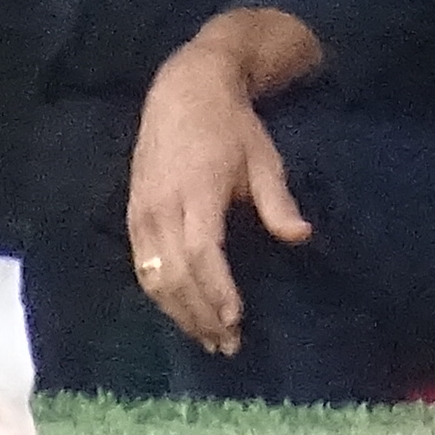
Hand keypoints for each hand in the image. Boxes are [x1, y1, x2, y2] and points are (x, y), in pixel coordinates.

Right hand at [124, 36, 305, 356]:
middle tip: (227, 345)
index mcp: (197, 190)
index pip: (202, 251)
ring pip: (153, 275)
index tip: (236, 319)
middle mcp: (163, 204)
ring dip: (178, 312)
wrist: (184, 90)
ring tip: (207, 339)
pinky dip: (160, 294)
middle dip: (200, 314)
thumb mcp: (263, 158)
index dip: (216, 289)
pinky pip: (141, 264)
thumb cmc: (232, 126)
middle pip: (175, 273)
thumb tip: (301, 237)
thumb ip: (278, 202)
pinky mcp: (133, 213)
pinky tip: (181, 313)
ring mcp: (142, 210)